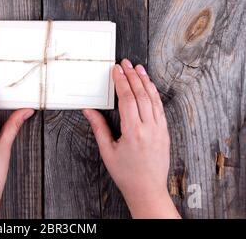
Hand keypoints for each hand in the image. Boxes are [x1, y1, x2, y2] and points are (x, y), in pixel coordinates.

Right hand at [83, 59, 179, 218]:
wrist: (147, 190)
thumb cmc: (126, 174)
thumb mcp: (108, 151)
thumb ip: (99, 127)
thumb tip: (89, 110)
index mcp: (133, 132)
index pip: (127, 99)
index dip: (121, 82)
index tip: (116, 70)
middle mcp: (149, 128)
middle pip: (141, 95)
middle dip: (132, 76)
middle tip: (126, 63)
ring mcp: (160, 129)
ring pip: (153, 99)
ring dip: (145, 81)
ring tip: (139, 68)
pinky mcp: (165, 132)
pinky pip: (159, 108)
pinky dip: (154, 94)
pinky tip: (149, 86)